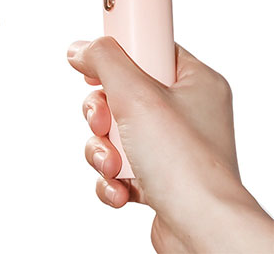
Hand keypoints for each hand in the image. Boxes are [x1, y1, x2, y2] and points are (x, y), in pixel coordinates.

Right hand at [68, 37, 272, 252]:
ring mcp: (170, 145)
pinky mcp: (156, 175)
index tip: (96, 63)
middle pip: (121, 92)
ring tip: (114, 166)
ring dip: (102, 150)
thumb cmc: (185, 165)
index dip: (118, 54)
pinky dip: (111, 176)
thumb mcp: (136, 94)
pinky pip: (118, 163)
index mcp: (193, 82)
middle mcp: (184, 111)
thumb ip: (104, 60)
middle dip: (101, 113)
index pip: (148, 49)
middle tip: (103, 122)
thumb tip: (79, 49)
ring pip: (113, 130)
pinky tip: (120, 188)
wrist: (203, 234)